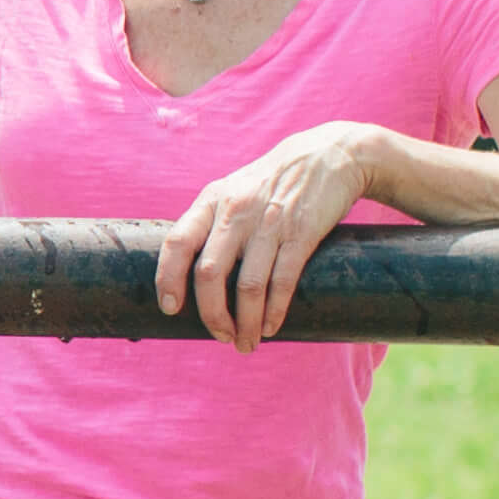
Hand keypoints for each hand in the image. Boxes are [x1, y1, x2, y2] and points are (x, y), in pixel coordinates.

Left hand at [157, 122, 390, 349]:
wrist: (330, 155)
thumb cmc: (273, 182)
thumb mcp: (234, 191)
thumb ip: (211, 224)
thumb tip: (189, 277)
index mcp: (212, 201)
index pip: (177, 243)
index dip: (168, 278)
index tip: (170, 308)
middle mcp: (236, 211)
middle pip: (209, 274)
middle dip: (211, 314)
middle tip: (220, 336)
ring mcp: (269, 223)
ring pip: (247, 286)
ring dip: (245, 322)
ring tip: (247, 342)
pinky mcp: (302, 233)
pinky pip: (282, 281)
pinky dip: (274, 311)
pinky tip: (271, 327)